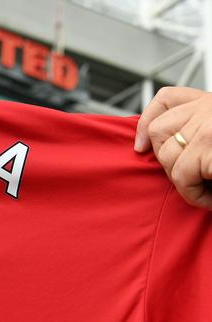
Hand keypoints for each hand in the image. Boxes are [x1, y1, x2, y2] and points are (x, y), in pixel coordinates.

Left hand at [135, 86, 211, 209]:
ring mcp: (209, 126)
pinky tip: (211, 199)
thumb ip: (198, 130)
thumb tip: (150, 146)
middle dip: (168, 162)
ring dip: (182, 181)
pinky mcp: (211, 147)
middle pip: (160, 131)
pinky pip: (182, 177)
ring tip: (205, 191)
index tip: (140, 146)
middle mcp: (209, 108)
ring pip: (167, 156)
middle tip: (194, 180)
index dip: (146, 123)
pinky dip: (193, 194)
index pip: (168, 99)